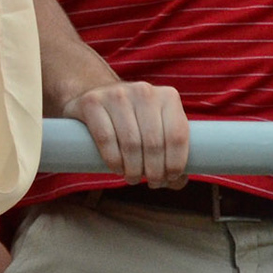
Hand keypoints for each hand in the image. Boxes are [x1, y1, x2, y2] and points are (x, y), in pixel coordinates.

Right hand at [64, 80, 190, 186]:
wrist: (100, 97)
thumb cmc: (136, 121)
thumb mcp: (160, 128)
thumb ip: (172, 152)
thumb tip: (179, 181)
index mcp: (168, 96)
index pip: (177, 135)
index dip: (175, 163)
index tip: (169, 178)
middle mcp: (144, 91)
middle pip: (154, 143)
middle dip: (154, 171)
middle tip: (151, 182)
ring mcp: (117, 94)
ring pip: (131, 143)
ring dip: (133, 170)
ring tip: (133, 178)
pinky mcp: (92, 102)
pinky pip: (106, 139)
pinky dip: (113, 161)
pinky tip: (117, 169)